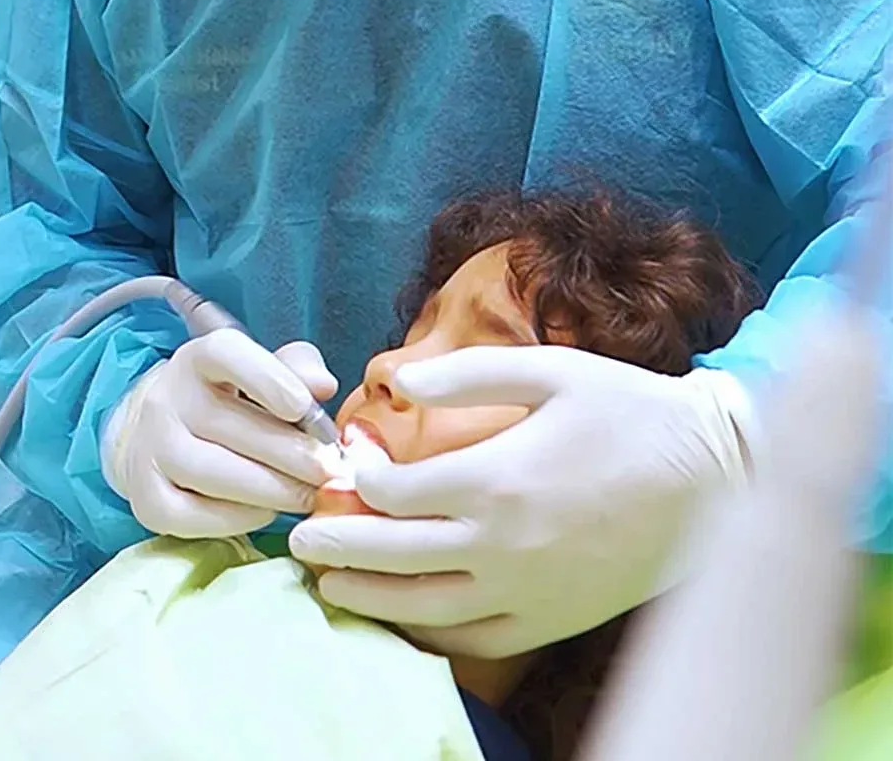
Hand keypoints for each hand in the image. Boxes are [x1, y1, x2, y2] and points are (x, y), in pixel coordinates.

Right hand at [103, 331, 337, 538]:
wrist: (166, 437)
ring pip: (208, 471)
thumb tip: (323, 385)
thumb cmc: (233, 402)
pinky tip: (267, 512)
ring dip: (267, 489)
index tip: (303, 406)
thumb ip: (299, 370)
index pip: (224, 353)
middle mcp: (166, 398)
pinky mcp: (146, 496)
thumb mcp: (267, 374)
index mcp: (199, 358)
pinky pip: (190, 514)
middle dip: (286, 453)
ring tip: (306, 495)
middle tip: (328, 471)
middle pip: (224, 423)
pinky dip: (235, 518)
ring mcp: (150, 448)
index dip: (265, 378)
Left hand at [289, 346, 750, 657]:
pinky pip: (473, 640)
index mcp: (499, 478)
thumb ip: (468, 372)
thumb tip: (398, 380)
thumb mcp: (551, 370)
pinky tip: (406, 617)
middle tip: (299, 543)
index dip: (357, 481)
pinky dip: (429, 633)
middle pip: (394, 555)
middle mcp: (503, 545)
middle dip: (337, 549)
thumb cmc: (628, 412)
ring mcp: (526, 591)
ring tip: (330, 586)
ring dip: (368, 597)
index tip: (342, 466)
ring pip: (424, 608)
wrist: (712, 479)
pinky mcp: (551, 621)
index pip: (397, 492)